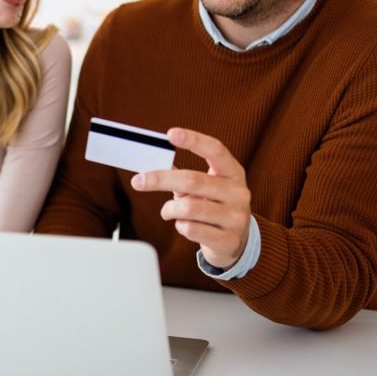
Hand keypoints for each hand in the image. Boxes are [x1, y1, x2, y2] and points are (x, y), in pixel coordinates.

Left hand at [130, 127, 251, 269]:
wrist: (234, 242)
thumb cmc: (212, 206)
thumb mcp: (203, 188)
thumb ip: (182, 175)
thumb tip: (153, 163)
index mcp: (233, 172)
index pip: (216, 150)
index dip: (194, 140)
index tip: (170, 134)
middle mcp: (238, 192)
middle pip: (193, 180)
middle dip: (161, 179)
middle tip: (138, 181)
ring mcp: (236, 217)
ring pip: (189, 208)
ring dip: (169, 209)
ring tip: (167, 211)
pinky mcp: (229, 240)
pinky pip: (191, 230)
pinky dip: (180, 226)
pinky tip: (184, 225)